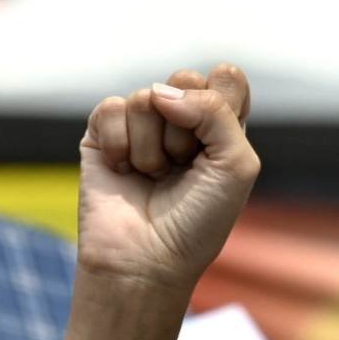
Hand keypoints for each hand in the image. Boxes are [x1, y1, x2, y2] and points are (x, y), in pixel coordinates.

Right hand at [76, 64, 259, 296]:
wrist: (147, 262)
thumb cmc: (198, 223)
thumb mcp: (236, 165)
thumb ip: (216, 111)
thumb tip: (160, 93)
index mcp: (219, 125)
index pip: (226, 77)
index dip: (220, 103)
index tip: (214, 148)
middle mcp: (180, 120)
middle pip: (185, 79)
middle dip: (185, 130)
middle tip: (181, 167)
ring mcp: (140, 126)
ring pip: (146, 97)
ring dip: (151, 149)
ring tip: (151, 178)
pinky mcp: (102, 135)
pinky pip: (111, 109)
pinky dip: (119, 146)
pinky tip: (123, 173)